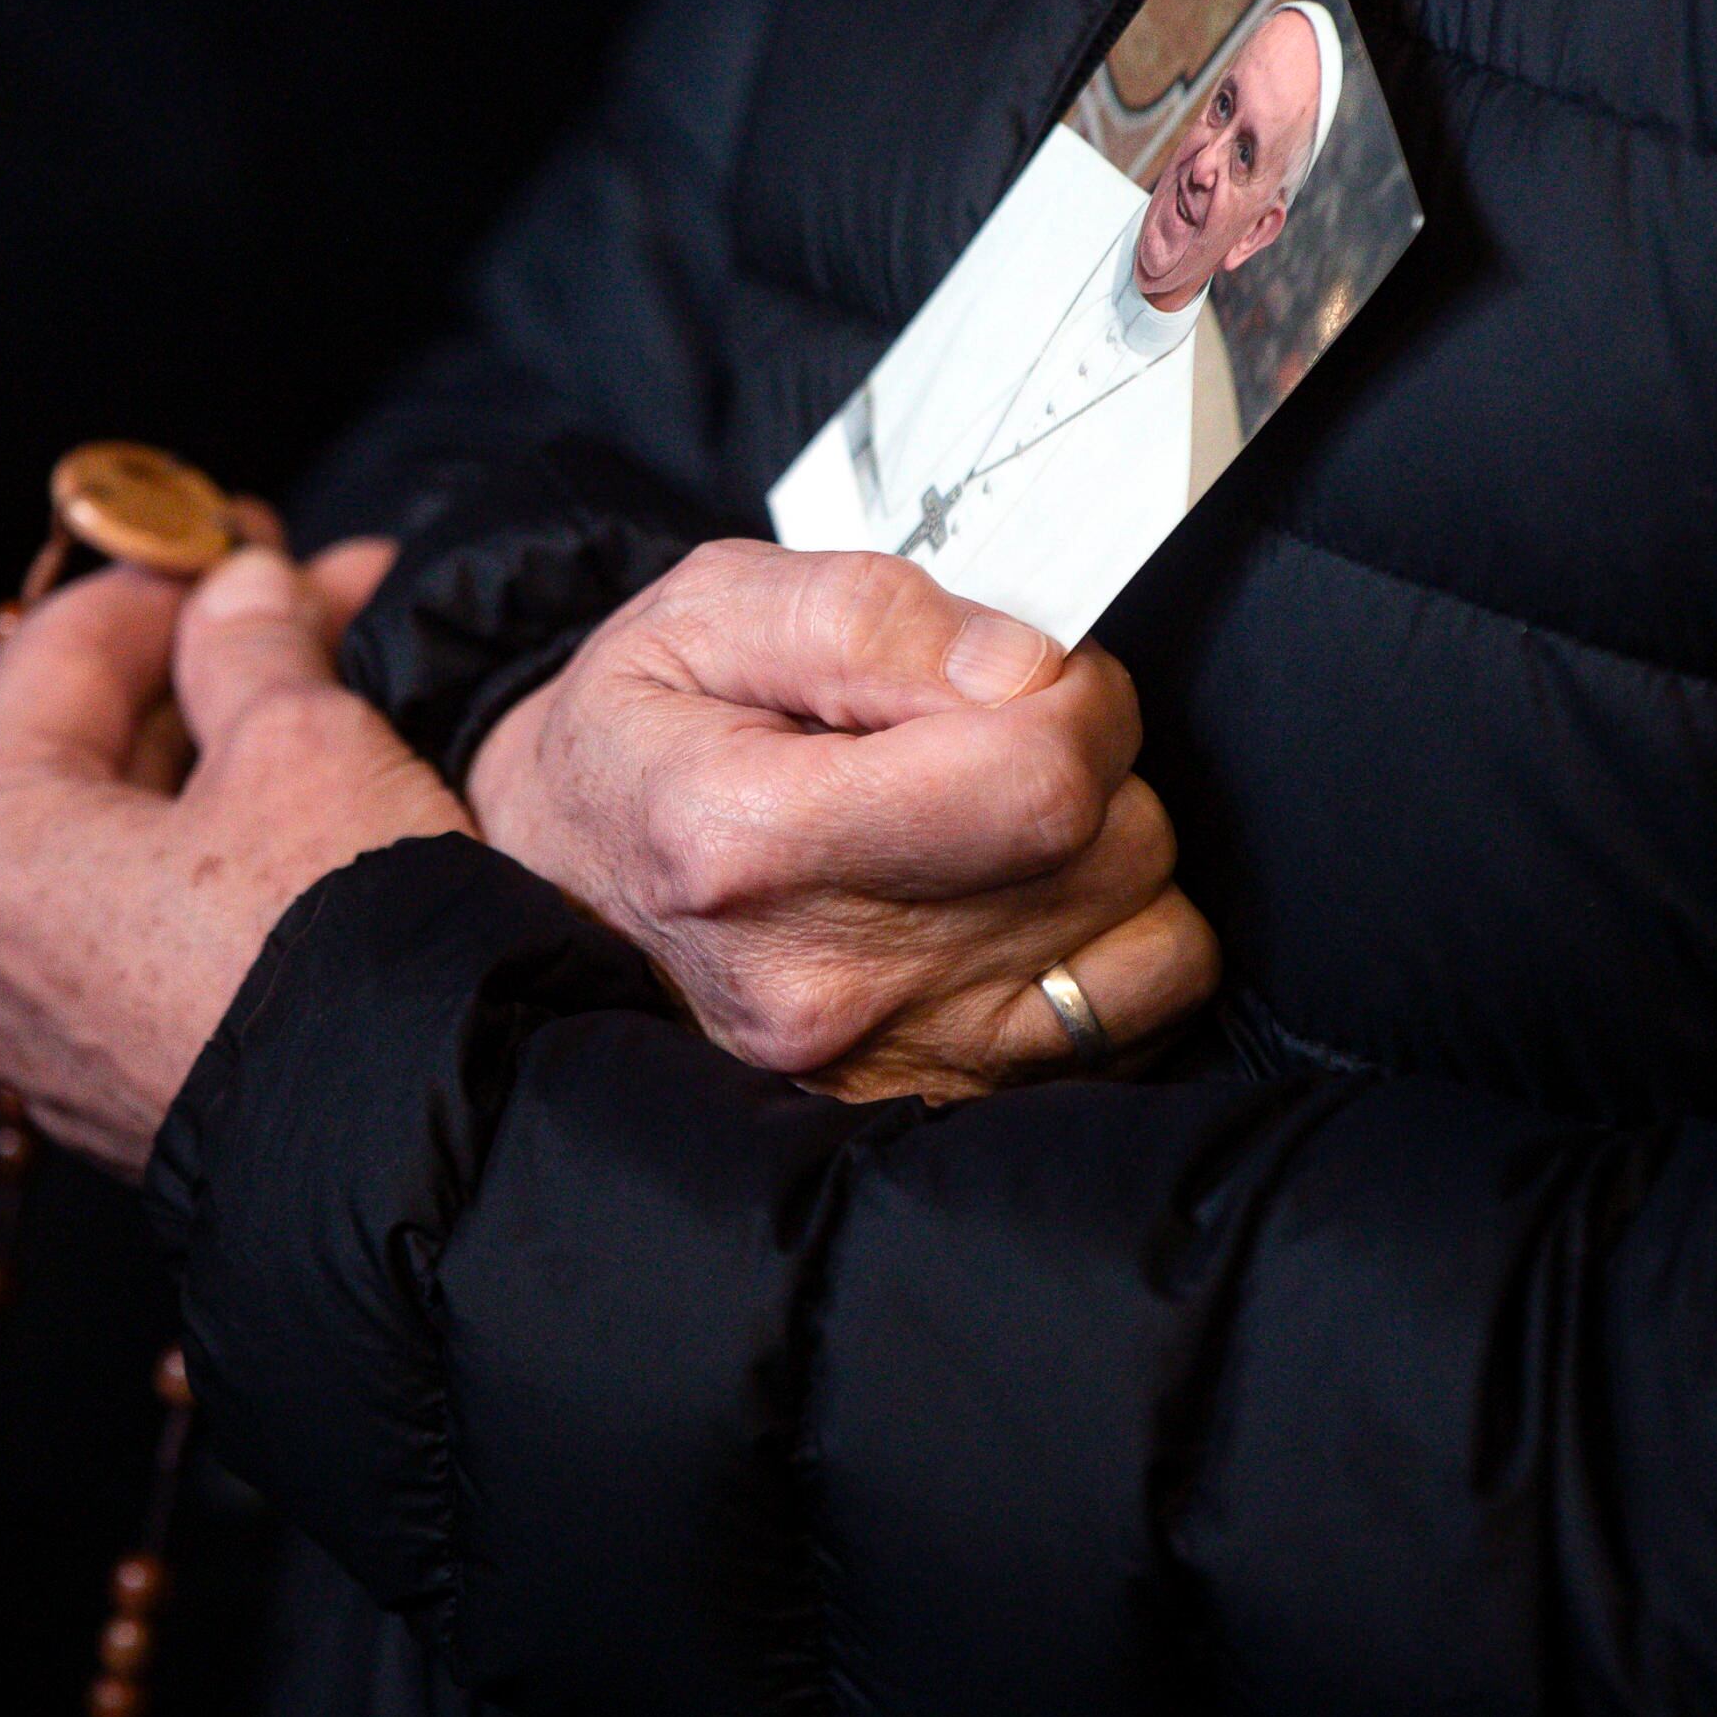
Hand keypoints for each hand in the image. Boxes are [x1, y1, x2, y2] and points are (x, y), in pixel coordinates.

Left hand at [0, 541, 465, 1175]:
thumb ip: (256, 642)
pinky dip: (235, 863)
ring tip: (345, 693)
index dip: (162, 573)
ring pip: (137, 850)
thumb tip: (245, 588)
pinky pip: (166, 939)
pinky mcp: (138, 1093)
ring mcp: (58, 1043)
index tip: (245, 535)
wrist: (420, 1153)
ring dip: (236, 759)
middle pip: (92, 755)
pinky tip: (329, 812)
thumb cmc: (336, 939)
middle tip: (316, 602)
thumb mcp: (305, 743)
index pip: (54, 655)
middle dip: (213, 668)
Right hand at [466, 541, 1215, 1100]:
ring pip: (1153, 932)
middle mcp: (826, 982)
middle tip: (992, 732)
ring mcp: (891, 1063)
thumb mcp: (707, 613)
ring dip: (1113, 851)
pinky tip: (1025, 896)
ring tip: (998, 818)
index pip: (1035, 783)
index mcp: (747, 842)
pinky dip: (1119, 936)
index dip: (1073, 697)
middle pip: (1106, 849)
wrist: (563, 887)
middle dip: (1091, 757)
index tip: (1021, 671)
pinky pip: (1144, 1009)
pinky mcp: (943, 1103)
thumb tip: (1023, 663)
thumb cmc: (645, 738)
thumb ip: (866, 616)